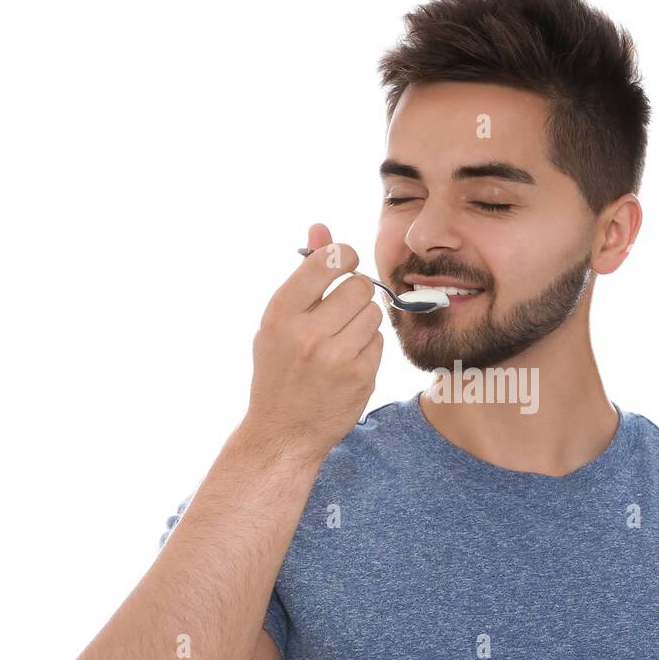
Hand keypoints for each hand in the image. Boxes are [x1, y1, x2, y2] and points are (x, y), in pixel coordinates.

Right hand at [238, 222, 382, 462]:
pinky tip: (349, 362)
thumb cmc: (280, 370)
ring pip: (374, 314)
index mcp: (280, 314)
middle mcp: (307, 334)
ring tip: (341, 339)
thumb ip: (304, 274)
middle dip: (356, 293)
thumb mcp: (278, 321)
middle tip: (342, 309)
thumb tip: (321, 227)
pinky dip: (369, 347)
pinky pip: (380, 342)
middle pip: (360, 286)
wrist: (283, 432)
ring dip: (364, 321)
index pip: (328, 261)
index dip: (344, 256)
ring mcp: (335, 358)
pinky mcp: (360, 377)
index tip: (345, 263)